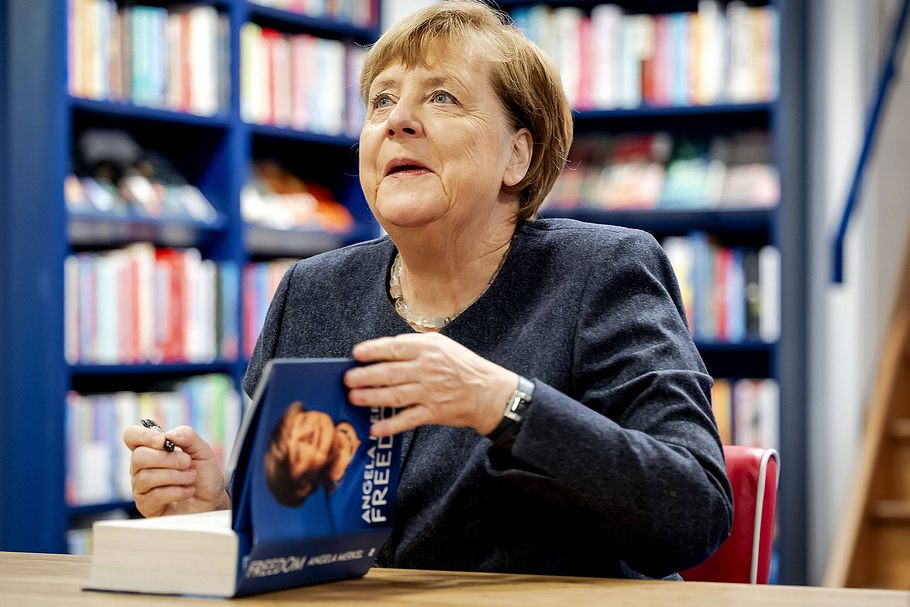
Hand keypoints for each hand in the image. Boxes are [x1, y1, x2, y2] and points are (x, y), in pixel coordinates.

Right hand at [123, 425, 229, 516]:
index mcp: (152, 449)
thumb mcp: (202, 450)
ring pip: (146, 477)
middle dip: (167, 459)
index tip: (163, 441)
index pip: (132, 436)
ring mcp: (142, 488)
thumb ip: (187, 436)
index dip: (144, 436)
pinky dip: (177, 492)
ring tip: (191, 478)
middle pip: (138, 457)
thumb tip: (168, 435)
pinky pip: (155, 496)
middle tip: (187, 463)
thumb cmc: (204, 475)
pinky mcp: (147, 506)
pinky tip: (188, 491)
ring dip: (176, 476)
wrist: (213, 500)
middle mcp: (141, 468)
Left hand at [345, 333, 517, 435]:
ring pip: (395, 395)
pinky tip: (375, 427)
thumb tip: (384, 349)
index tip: (356, 354)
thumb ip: (414, 345)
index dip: (374, 351)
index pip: (396, 348)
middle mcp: (428, 370)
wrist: (488, 392)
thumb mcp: (442, 345)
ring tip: (354, 398)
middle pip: (391, 372)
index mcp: (429, 349)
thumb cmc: (462, 366)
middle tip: (348, 379)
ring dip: (372, 397)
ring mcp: (430, 392)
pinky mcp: (433, 413)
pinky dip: (391, 425)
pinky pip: (408, 420)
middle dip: (366, 376)